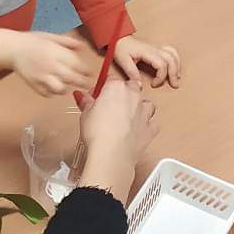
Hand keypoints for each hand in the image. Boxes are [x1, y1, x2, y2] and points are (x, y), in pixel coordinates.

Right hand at [10, 31, 92, 97]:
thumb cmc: (33, 41)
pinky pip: (47, 94)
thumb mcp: (52, 37)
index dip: (86, 71)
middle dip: (83, 83)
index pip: (77, 65)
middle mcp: (51, 66)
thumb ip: (68, 42)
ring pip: (60, 89)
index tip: (90, 73)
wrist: (13, 48)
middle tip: (87, 84)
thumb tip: (82, 47)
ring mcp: (42, 77)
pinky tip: (53, 87)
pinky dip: (52, 93)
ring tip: (67, 85)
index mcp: (57, 53)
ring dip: (66, 88)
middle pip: (72, 79)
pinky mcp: (34, 85)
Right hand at [77, 75, 158, 202]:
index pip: (111, 79)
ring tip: (126, 117)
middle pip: (131, 87)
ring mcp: (144, 112)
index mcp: (116, 88)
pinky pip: (152, 122)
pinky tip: (137, 130)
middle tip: (110, 106)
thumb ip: (86, 102)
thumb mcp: (85, 114)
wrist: (112, 154)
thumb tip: (81, 96)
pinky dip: (146, 124)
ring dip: (138, 107)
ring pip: (146, 103)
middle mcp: (133, 96)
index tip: (97, 96)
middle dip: (123, 94)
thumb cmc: (98, 132)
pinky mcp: (150, 128)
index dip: (103, 88)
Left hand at [113, 35, 179, 89]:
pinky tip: (174, 66)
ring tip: (177, 77)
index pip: (161, 64)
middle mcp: (154, 49)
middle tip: (174, 85)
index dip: (160, 77)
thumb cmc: (120, 48)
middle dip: (174, 73)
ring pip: (173, 54)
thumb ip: (132, 73)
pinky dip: (175, 59)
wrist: (118, 37)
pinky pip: (170, 51)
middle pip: (171, 59)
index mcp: (147, 52)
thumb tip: (140, 85)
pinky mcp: (156, 48)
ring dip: (177, 66)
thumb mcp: (123, 61)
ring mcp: (156, 47)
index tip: (153, 84)